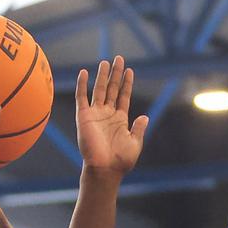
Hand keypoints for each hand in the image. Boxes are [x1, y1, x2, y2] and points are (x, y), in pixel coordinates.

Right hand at [77, 56, 148, 173]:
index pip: (123, 96)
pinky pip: (82, 97)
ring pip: (99, 90)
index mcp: (120, 120)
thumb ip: (138, 129)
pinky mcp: (84, 117)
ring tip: (106, 62)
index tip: (130, 71)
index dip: (127, 83)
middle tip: (119, 58)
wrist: (104, 169)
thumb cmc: (120, 161)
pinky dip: (82, 85)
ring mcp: (95, 114)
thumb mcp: (134, 144)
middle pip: (112, 89)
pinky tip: (85, 73)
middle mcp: (108, 114)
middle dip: (116, 74)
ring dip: (102, 76)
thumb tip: (145, 117)